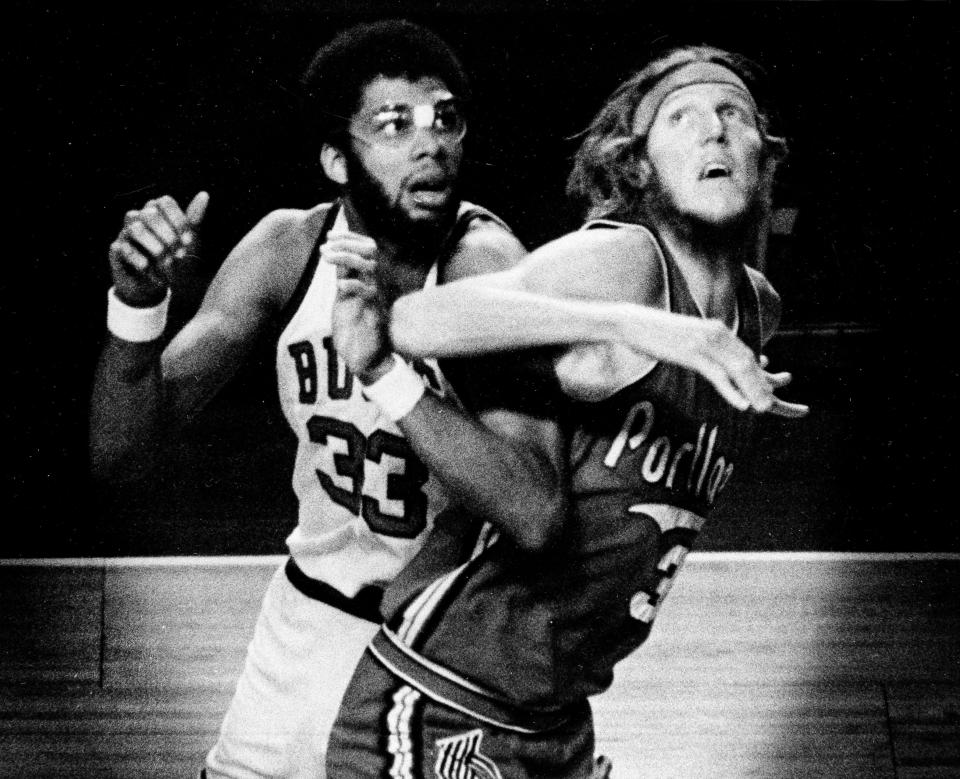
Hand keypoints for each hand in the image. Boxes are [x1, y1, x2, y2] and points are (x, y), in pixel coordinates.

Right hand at [108, 192, 208, 306]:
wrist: (159, 283)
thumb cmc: (174, 257)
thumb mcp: (188, 240)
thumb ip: (193, 218)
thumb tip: (204, 194)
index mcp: (157, 212)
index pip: (165, 202)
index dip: (178, 220)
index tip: (189, 241)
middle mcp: (139, 218)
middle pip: (150, 213)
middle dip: (168, 235)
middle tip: (179, 253)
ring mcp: (125, 233)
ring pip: (134, 228)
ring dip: (154, 247)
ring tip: (166, 263)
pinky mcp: (116, 250)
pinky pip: (121, 248)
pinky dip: (138, 259)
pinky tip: (149, 268)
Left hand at [322, 230, 392, 380]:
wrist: (365, 359)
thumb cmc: (355, 329)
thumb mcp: (346, 296)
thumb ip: (345, 276)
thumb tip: (335, 254)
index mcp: (370, 278)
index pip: (367, 246)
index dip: (349, 236)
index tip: (329, 235)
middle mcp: (377, 284)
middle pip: (371, 249)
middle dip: (347, 242)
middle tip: (325, 246)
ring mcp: (379, 297)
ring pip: (370, 266)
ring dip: (346, 257)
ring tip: (326, 258)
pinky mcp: (376, 314)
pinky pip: (368, 292)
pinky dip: (353, 284)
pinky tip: (339, 285)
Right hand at [620, 309, 808, 416]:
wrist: (632, 321)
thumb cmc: (653, 331)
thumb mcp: (683, 336)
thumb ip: (700, 344)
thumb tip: (706, 356)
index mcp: (716, 329)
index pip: (745, 353)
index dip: (761, 373)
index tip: (775, 387)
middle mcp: (716, 333)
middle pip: (747, 363)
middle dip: (764, 385)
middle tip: (776, 406)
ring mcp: (704, 343)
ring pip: (738, 370)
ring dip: (754, 391)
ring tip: (765, 409)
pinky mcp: (691, 353)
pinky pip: (718, 375)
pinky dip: (732, 390)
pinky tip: (743, 404)